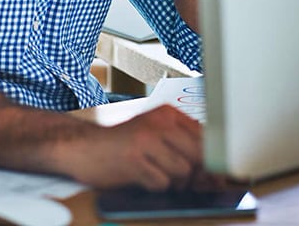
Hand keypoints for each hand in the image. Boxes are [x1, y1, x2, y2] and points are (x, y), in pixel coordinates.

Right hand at [63, 105, 202, 190]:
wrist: (83, 147)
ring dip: (173, 182)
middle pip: (198, 155)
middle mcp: (159, 122)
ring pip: (182, 171)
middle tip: (183, 180)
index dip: (212, 160)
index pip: (205, 136)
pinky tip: (142, 177)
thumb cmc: (122, 145)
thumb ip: (184, 148)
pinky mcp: (134, 160)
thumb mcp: (155, 136)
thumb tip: (216, 175)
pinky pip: (162, 183)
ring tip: (156, 174)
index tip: (214, 175)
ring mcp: (145, 140)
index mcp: (167, 113)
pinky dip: (155, 186)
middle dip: (195, 174)